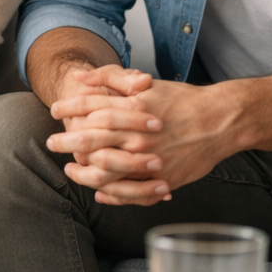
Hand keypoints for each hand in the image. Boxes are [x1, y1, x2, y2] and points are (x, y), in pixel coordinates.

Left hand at [48, 70, 240, 205]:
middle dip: (67, 142)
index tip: (54, 110)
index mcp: (135, 108)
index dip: (68, 109)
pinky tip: (99, 193)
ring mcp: (150, 159)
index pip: (91, 107)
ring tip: (71, 171)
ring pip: (106, 171)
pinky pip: (131, 192)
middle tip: (52, 142)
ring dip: (83, 173)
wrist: (220, 121)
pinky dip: (112, 195)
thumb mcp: (145, 83)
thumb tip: (79, 76)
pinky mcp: (163, 178)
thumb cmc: (181, 99)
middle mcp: (139, 134)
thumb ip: (110, 77)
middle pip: (92, 140)